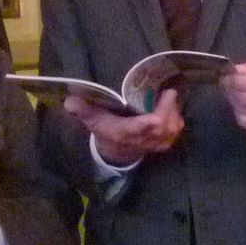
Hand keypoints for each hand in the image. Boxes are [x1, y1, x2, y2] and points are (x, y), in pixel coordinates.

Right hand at [64, 88, 183, 165]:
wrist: (116, 153)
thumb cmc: (105, 130)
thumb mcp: (92, 120)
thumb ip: (82, 109)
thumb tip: (69, 100)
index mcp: (124, 132)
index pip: (138, 130)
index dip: (147, 124)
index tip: (155, 116)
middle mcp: (142, 139)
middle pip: (161, 128)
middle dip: (167, 110)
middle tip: (168, 91)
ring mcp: (155, 143)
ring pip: (172, 129)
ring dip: (173, 113)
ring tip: (170, 97)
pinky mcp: (163, 142)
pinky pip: (176, 131)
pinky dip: (177, 119)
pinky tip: (173, 107)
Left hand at [220, 59, 245, 134]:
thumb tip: (236, 70)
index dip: (238, 81)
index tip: (227, 77)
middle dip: (232, 90)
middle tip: (226, 85)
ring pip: (244, 109)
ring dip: (234, 100)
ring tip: (233, 94)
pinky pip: (244, 121)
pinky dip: (238, 112)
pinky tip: (240, 105)